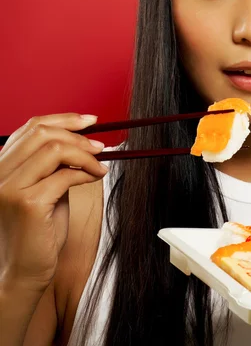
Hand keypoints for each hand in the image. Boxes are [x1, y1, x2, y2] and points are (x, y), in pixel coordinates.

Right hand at [0, 113, 107, 292]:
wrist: (23, 273)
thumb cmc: (36, 234)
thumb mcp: (44, 189)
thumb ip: (54, 165)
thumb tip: (82, 143)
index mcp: (1, 166)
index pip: (30, 127)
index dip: (64, 118)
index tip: (90, 120)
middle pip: (41, 132)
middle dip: (77, 134)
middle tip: (100, 146)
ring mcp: (10, 188)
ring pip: (54, 148)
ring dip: (85, 154)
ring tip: (99, 165)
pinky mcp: (28, 204)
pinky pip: (64, 175)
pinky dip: (85, 173)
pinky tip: (94, 178)